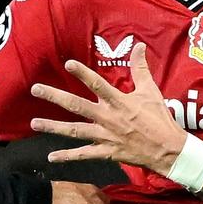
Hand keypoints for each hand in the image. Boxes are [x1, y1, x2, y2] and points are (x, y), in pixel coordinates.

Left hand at [29, 43, 187, 173]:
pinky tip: (51, 157)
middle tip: (36, 89)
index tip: (67, 64)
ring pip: (75, 131)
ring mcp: (105, 136)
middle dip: (55, 97)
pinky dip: (67, 156)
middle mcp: (108, 118)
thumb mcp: (151, 91)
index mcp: (119, 101)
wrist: (167, 149)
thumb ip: (141, 69)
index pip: (98, 85)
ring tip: (34, 123)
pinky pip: (84, 155)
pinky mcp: (106, 152)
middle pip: (77, 106)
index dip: (83, 74)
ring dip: (53, 127)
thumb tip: (139, 45)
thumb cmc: (159, 118)